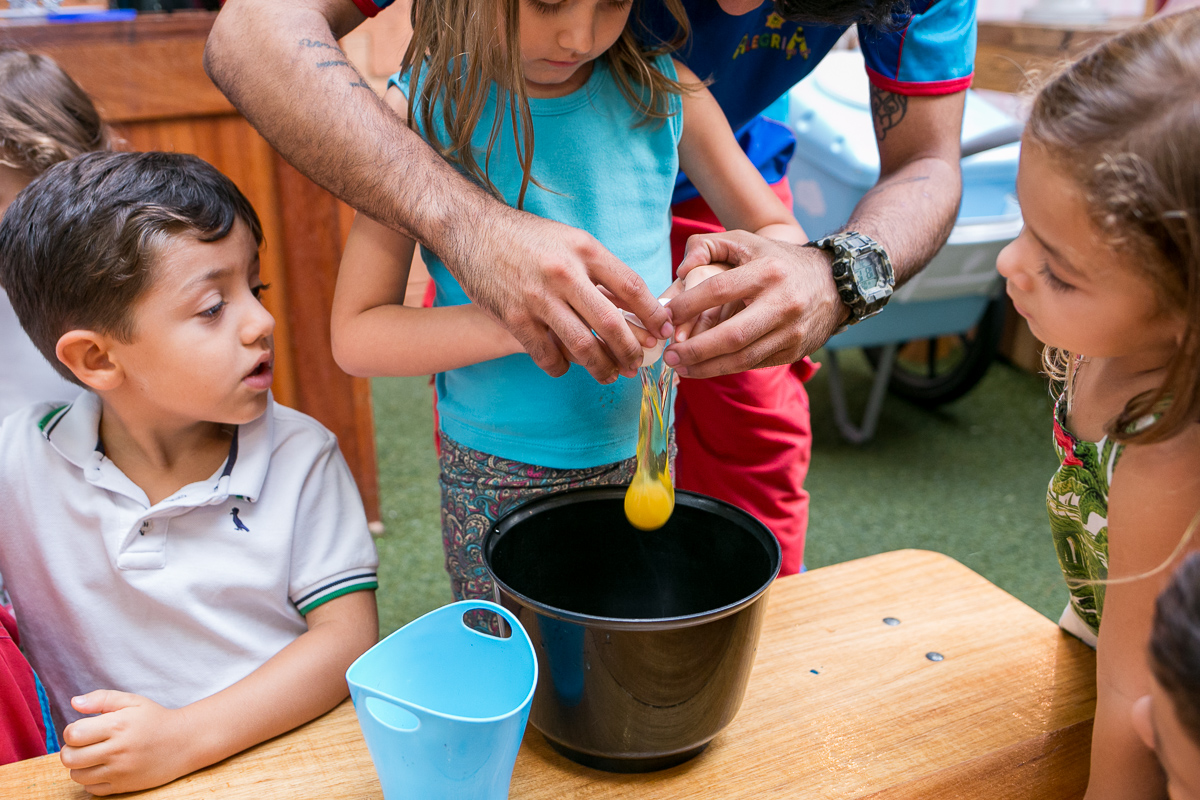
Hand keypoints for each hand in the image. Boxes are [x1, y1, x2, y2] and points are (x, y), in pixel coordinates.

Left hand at [60, 691, 198, 794]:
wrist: (184, 742)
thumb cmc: (155, 719)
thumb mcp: (133, 701)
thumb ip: (102, 699)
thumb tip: (74, 702)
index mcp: (117, 725)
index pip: (73, 734)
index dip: (72, 731)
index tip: (83, 729)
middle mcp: (117, 750)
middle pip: (70, 757)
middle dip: (70, 750)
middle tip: (83, 744)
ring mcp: (120, 771)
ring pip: (77, 775)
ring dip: (80, 766)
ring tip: (94, 756)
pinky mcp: (123, 786)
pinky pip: (91, 789)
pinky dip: (92, 779)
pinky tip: (104, 767)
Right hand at [449, 207, 672, 383]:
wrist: (471, 229)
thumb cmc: (526, 237)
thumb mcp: (569, 240)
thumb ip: (599, 270)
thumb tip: (634, 304)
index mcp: (585, 249)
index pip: (632, 287)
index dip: (653, 314)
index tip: (663, 332)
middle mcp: (564, 273)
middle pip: (611, 324)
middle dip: (630, 351)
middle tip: (637, 364)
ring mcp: (537, 297)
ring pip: (582, 346)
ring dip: (601, 368)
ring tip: (610, 374)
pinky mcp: (513, 317)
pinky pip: (547, 355)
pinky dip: (561, 367)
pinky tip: (566, 366)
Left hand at [663, 231, 846, 377]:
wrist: (833, 283)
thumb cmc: (778, 261)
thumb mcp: (746, 242)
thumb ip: (707, 246)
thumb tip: (681, 271)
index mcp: (767, 271)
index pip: (718, 290)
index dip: (687, 305)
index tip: (664, 316)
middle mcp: (783, 303)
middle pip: (731, 335)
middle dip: (696, 350)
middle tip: (669, 355)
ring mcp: (791, 331)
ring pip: (743, 358)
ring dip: (707, 367)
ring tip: (680, 367)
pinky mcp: (794, 351)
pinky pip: (754, 364)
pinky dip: (726, 368)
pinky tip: (704, 368)